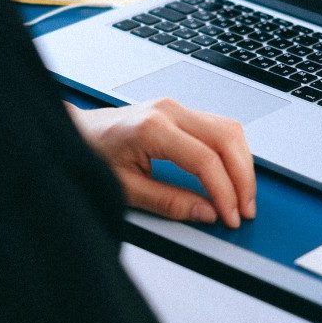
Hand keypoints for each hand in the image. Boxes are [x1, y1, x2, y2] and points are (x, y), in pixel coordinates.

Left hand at [66, 98, 255, 227]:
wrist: (77, 131)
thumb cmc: (93, 153)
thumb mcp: (126, 187)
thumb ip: (169, 202)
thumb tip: (206, 212)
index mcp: (152, 128)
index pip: (205, 159)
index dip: (224, 191)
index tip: (230, 215)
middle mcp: (168, 110)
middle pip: (226, 139)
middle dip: (242, 178)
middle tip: (245, 209)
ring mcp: (175, 107)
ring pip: (228, 129)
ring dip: (242, 163)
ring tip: (242, 196)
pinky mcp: (178, 111)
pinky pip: (218, 126)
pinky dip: (231, 151)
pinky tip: (232, 174)